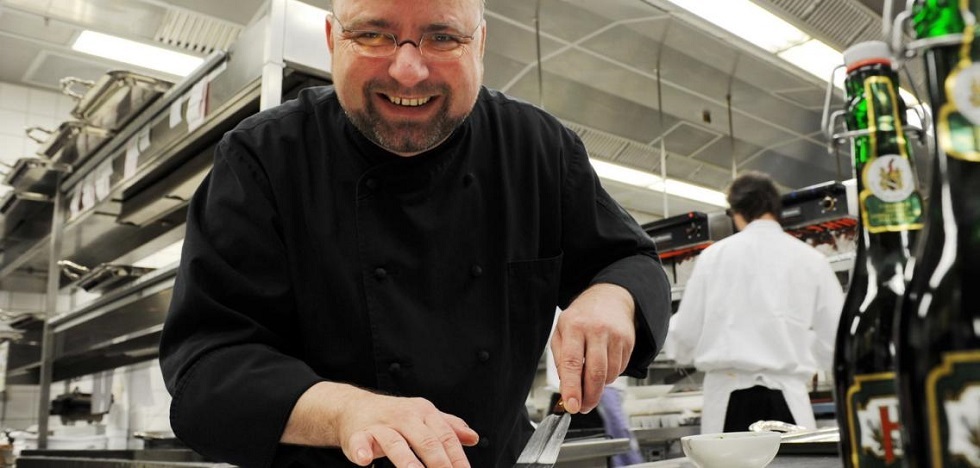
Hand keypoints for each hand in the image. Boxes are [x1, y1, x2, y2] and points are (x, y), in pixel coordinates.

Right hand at [283, 382, 478, 466]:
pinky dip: (362, 450)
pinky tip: (366, 460)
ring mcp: (381, 425)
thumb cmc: (394, 416)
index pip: (445, 436)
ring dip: (408, 462)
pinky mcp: (359, 434)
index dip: (457, 457)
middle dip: (439, 464)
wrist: (354, 406)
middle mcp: (405, 416)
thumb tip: (474, 438)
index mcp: (424, 412)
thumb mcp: (423, 416)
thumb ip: (448, 427)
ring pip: (396, 442)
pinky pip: (360, 441)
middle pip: (426, 441)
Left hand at [551, 283, 634, 413]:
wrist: (610, 298)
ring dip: (599, 386)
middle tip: (583, 407)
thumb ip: (561, 359)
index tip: (571, 405)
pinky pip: (620, 369)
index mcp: (574, 326)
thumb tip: (566, 388)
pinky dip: (610, 376)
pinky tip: (603, 366)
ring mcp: (615, 336)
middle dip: (589, 396)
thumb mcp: (561, 331)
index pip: (572, 363)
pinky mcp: (629, 342)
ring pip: (609, 375)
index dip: (572, 388)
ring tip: (591, 381)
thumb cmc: (582, 317)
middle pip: (595, 373)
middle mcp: (597, 330)